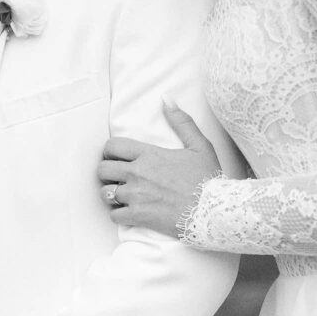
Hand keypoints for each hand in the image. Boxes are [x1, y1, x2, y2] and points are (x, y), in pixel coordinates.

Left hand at [97, 101, 220, 236]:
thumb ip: (182, 121)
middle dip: (106, 172)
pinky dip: (118, 214)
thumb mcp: (199, 146)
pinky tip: (128, 212)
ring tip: (121, 196)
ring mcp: (136, 196)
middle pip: (102, 170)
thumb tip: (167, 99)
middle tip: (116, 177)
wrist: (213, 211)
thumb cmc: (207, 179)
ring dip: (111, 194)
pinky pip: (114, 215)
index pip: (112, 146)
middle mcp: (138, 173)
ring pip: (105, 193)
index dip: (109, 151)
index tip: (116, 158)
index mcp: (149, 154)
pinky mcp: (138, 216)